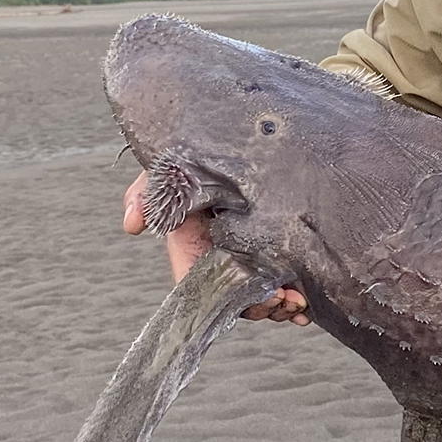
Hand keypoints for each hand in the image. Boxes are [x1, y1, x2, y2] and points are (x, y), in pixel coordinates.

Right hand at [122, 172, 308, 324]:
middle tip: (282, 301)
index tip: (247, 299)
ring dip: (281, 305)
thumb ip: (145, 194)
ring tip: (298, 304)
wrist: (230, 134)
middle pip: (237, 294)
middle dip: (260, 305)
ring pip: (264, 289)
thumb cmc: (190, 158)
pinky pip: (287, 274)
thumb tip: (133, 225)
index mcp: (193, 245)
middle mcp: (222, 252)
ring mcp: (251, 248)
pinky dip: (297, 293)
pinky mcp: (277, 240)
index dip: (222, 299)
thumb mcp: (164, 172)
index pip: (201, 283)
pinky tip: (308, 307)